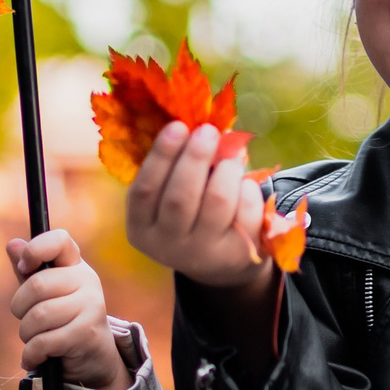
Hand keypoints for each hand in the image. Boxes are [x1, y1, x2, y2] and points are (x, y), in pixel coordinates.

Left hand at [7, 230, 130, 389]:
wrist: (94, 358)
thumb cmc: (63, 320)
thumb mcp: (46, 294)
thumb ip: (28, 271)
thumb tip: (12, 245)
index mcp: (76, 265)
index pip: (59, 240)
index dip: (35, 250)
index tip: (24, 267)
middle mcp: (88, 280)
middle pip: (37, 286)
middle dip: (20, 308)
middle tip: (25, 319)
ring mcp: (91, 306)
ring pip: (38, 316)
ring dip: (26, 334)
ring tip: (34, 339)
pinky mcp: (87, 333)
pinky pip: (44, 341)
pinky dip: (32, 353)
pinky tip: (34, 357)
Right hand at [126, 121, 277, 296]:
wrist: (220, 262)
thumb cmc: (190, 216)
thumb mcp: (169, 197)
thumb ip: (174, 168)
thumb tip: (197, 129)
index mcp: (141, 228)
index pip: (145, 190)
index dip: (161, 156)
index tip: (178, 126)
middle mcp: (168, 245)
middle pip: (180, 197)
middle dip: (196, 157)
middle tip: (208, 131)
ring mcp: (203, 253)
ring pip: (217, 201)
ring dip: (226, 170)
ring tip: (231, 158)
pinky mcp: (238, 254)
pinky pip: (246, 211)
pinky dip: (248, 189)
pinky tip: (244, 185)